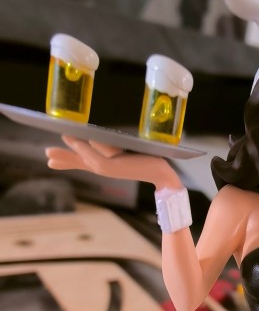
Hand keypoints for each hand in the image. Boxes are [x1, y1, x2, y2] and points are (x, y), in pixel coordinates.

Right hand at [46, 136, 181, 190]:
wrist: (161, 173)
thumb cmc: (147, 161)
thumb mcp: (124, 153)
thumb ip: (109, 148)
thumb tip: (95, 139)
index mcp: (106, 165)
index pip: (82, 162)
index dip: (67, 161)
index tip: (50, 160)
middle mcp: (104, 169)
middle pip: (79, 162)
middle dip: (63, 159)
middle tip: (46, 155)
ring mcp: (107, 169)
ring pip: (84, 158)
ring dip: (71, 150)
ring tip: (61, 137)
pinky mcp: (112, 168)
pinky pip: (94, 157)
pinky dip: (83, 149)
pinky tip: (75, 140)